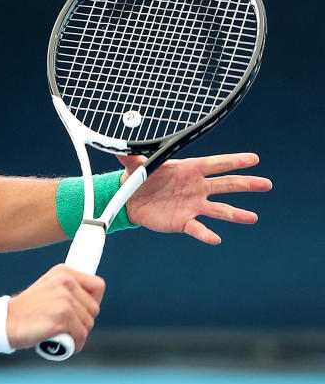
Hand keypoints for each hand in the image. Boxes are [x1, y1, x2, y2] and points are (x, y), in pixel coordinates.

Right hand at [6, 264, 104, 351]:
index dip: (92, 302)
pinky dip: (74, 344)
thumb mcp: (47, 289)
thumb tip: (92, 300)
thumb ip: (67, 289)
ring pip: (88, 324)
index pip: (98, 285)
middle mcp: (65, 281)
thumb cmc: (27, 311)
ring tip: (60, 334)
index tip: (80, 311)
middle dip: (83, 321)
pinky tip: (61, 344)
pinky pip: (81, 336)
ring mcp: (64, 299)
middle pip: (94, 309)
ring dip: (77, 334)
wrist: (5, 321)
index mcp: (63, 272)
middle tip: (65, 326)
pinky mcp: (63, 316)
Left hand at [118, 152, 272, 244]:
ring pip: (219, 209)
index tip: (254, 159)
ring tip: (252, 217)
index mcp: (189, 170)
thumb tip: (118, 145)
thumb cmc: (139, 178)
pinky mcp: (184, 221)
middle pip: (226, 184)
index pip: (216, 164)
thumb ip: (131, 157)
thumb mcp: (135, 165)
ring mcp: (193, 205)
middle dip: (246, 184)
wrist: (129, 200)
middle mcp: (196, 187)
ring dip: (235, 214)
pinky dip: (206, 233)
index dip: (234, 161)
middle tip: (266, 184)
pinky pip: (198, 228)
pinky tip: (215, 238)